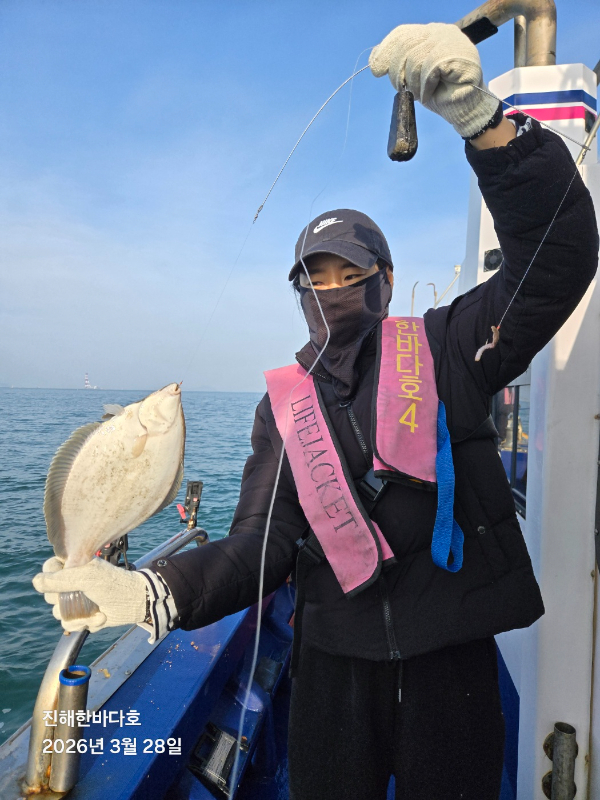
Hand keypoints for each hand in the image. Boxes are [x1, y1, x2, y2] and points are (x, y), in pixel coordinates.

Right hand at [33, 557, 147, 633]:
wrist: (135, 604)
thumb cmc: (114, 584)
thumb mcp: (87, 577)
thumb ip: (60, 579)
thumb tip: (36, 582)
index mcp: (73, 566)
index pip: (48, 569)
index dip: (52, 577)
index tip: (68, 579)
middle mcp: (71, 582)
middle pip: (49, 594)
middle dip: (66, 600)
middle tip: (82, 595)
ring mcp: (75, 599)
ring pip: (57, 612)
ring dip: (79, 615)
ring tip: (97, 609)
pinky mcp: (81, 615)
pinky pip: (69, 624)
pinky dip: (85, 623)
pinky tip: (100, 617)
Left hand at [369, 22, 499, 138]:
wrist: (463, 109)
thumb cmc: (440, 94)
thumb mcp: (413, 76)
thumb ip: (399, 63)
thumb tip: (374, 57)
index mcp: (430, 34)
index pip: (402, 33)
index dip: (386, 50)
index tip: (375, 69)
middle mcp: (441, 32)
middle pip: (405, 45)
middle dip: (397, 71)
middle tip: (403, 88)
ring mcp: (451, 41)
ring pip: (415, 59)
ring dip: (414, 83)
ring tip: (422, 93)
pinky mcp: (459, 55)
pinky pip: (430, 69)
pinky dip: (426, 86)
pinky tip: (431, 93)